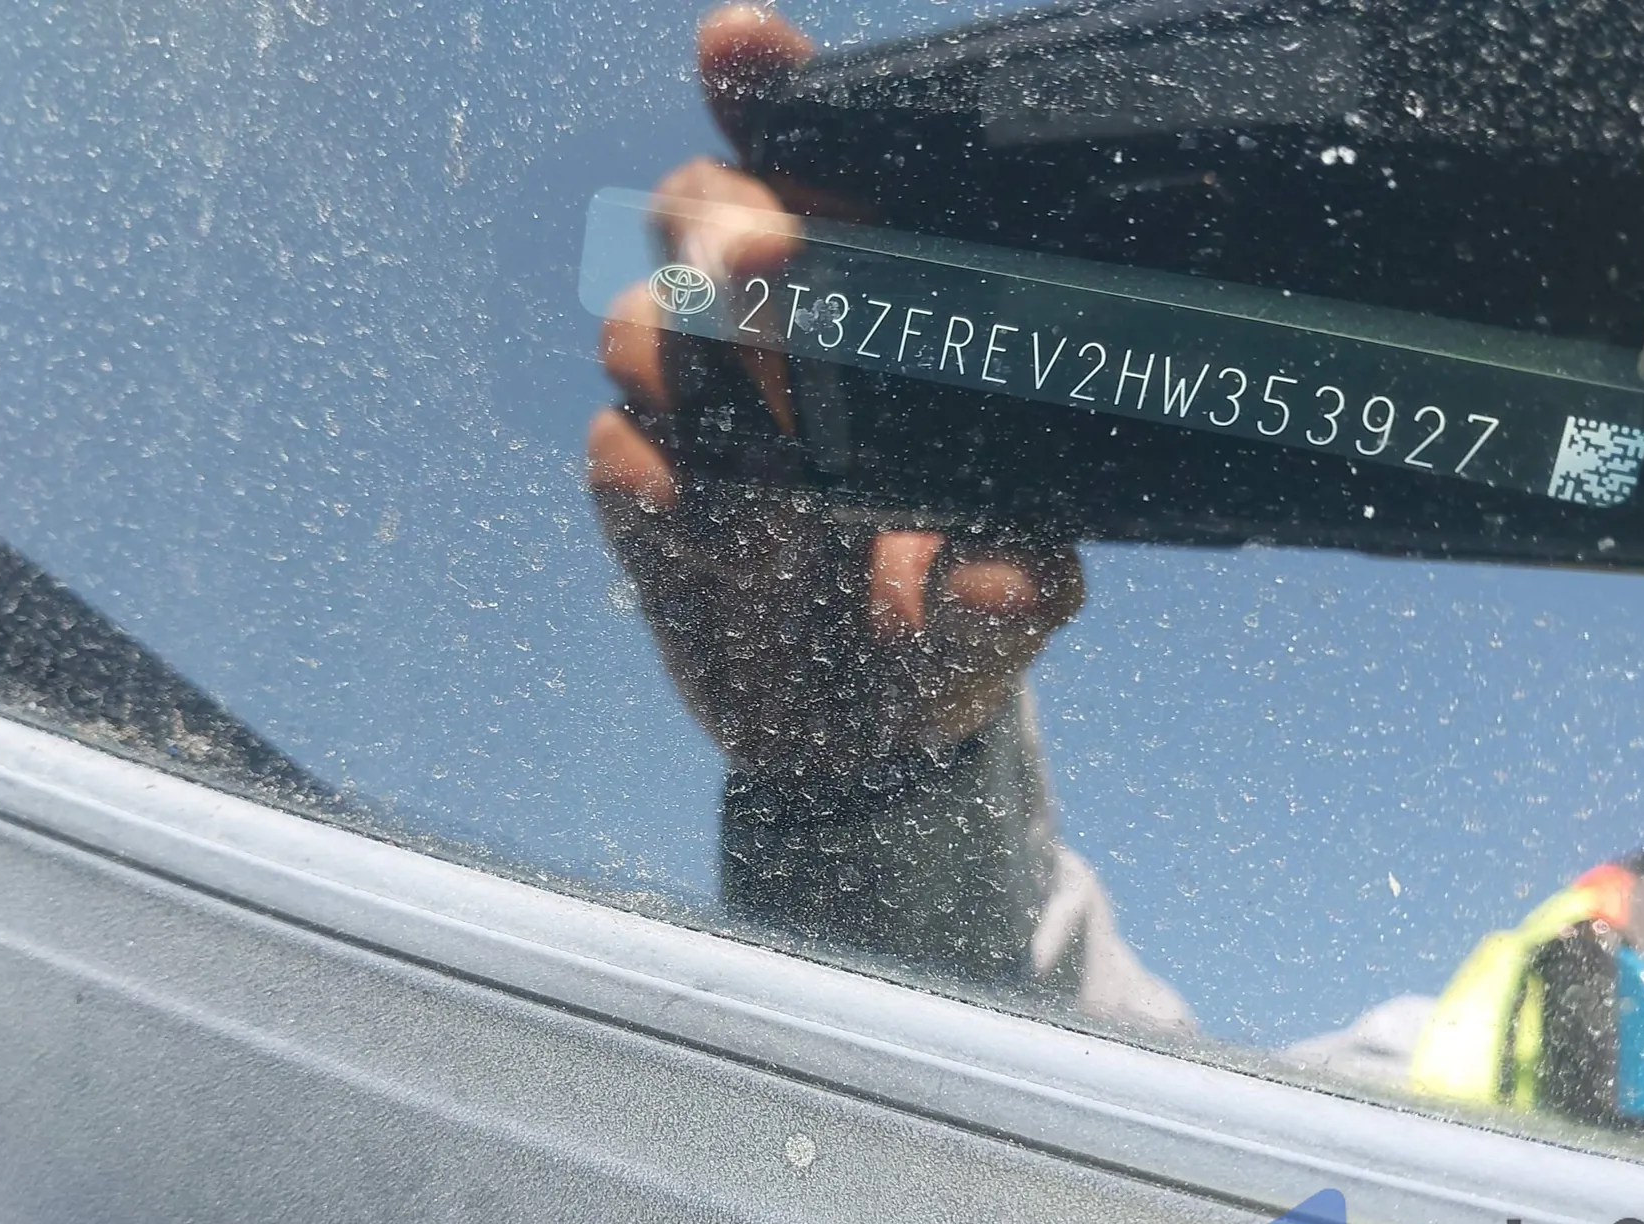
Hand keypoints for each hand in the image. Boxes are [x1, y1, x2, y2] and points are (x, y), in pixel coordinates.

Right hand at [586, 5, 1083, 781]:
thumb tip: (969, 576)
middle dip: (720, 220)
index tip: (739, 46)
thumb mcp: (1026, 586)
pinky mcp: (647, 501)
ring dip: (690, 364)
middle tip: (760, 262)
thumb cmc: (968, 606)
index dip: (771, 92)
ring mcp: (701, 417)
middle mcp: (778, 338)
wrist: (874, 735)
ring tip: (773, 459)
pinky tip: (710, 532)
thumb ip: (1014, 577)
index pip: (822, 166)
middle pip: (699, 205)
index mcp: (880, 305)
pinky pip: (616, 457)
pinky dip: (654, 486)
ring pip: (639, 321)